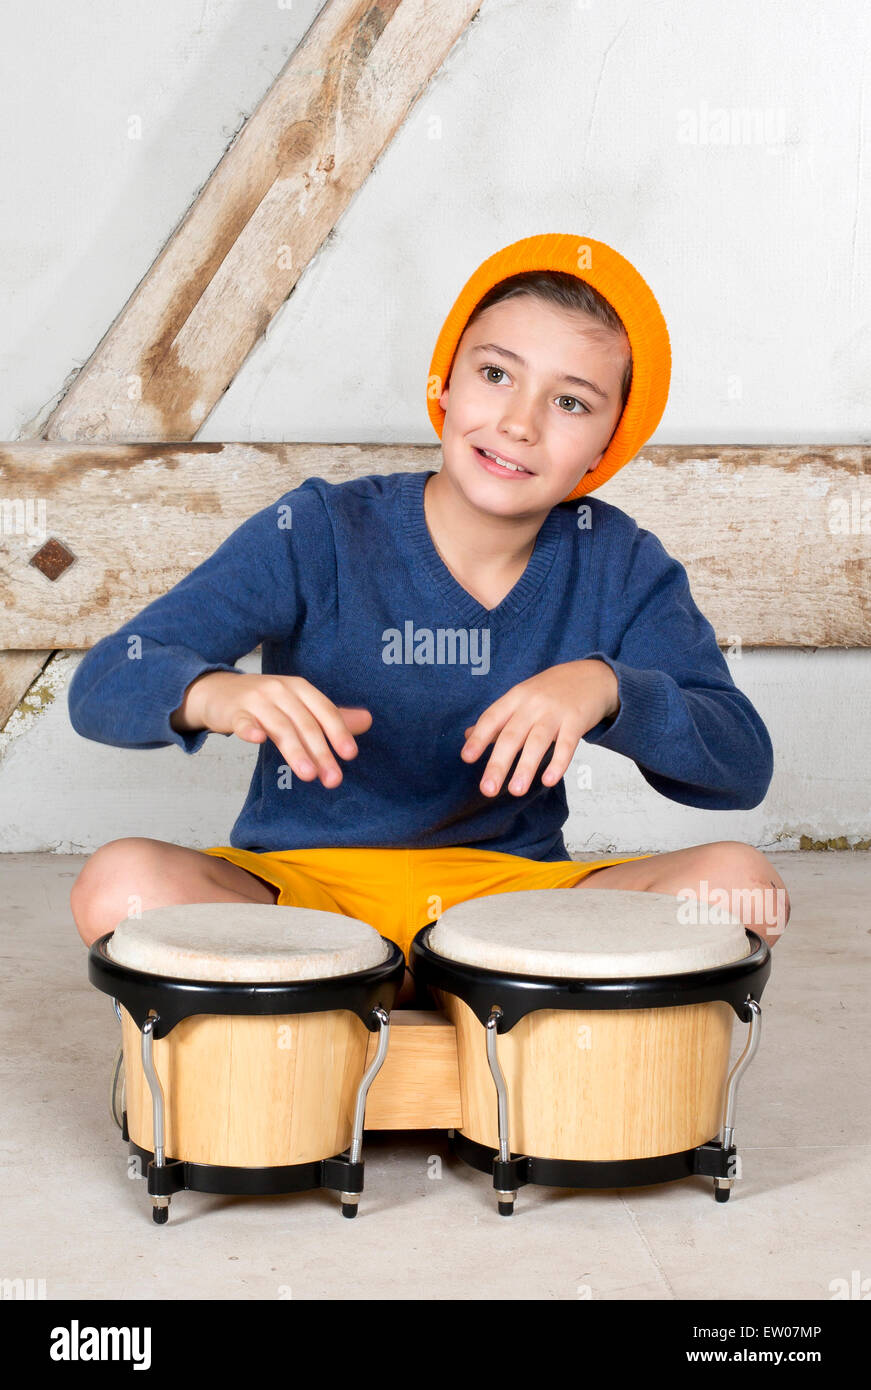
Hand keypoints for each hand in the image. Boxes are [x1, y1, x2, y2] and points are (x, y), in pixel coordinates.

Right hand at [173, 671, 371, 787]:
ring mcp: (256, 699)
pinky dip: (250, 729)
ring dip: (295, 750)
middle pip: (305, 723)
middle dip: (320, 752)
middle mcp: (280, 690)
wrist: (218, 690)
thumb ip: (330, 716)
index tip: (350, 755)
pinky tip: (258, 740)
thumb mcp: (299, 704)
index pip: (324, 710)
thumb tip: (368, 721)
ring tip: (308, 774)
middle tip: (332, 779)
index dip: (338, 732)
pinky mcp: (233, 711)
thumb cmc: (265, 701)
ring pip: (279, 726)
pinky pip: (243, 721)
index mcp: (300, 688)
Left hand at [461, 659, 619, 797]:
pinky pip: (567, 744)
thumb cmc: (551, 691)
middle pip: (512, 735)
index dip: (479, 738)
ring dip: (526, 767)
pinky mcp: (577, 721)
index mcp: (515, 698)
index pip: (492, 718)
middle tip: (487, 789)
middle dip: (498, 763)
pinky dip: (558, 763)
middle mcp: (532, 704)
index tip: (467, 757)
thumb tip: (468, 736)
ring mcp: (555, 712)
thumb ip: (496, 719)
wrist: (591, 676)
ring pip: (537, 741)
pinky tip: (549, 780)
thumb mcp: (521, 697)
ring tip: (515, 791)